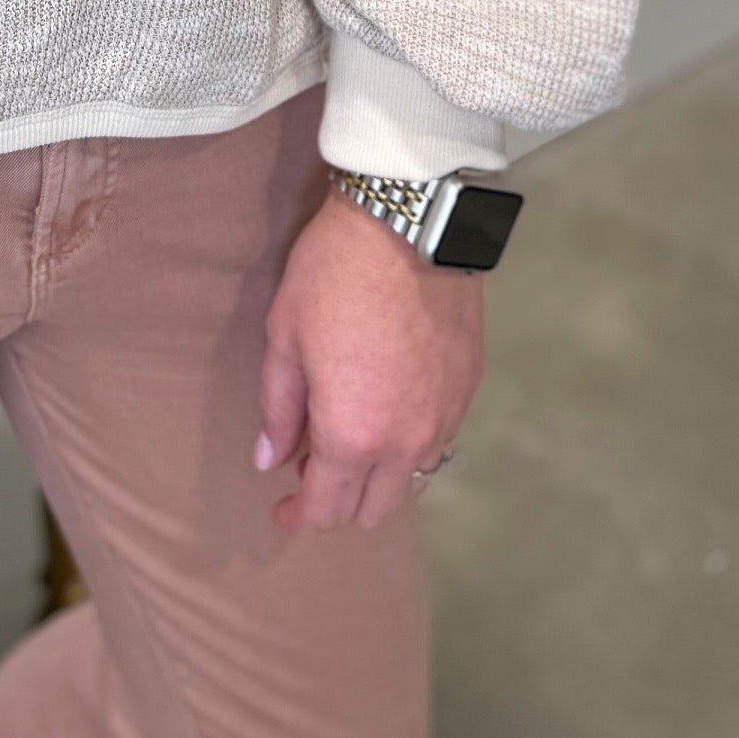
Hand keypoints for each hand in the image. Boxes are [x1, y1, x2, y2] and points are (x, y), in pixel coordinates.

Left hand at [256, 186, 483, 530]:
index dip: (298, 517)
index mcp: (352, 435)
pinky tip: (390, 410)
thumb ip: (278, 408)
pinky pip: (439, 443)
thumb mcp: (285, 336)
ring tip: (351, 438)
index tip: (281, 512)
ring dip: (378, 478)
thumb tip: (269, 460)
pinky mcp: (469, 389)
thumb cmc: (333, 274)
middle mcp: (405, 442)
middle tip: (310, 464)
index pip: (327, 509)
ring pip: (411, 482)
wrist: (408, 220)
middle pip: (373, 511)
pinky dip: (410, 445)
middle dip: (338, 502)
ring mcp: (445, 418)